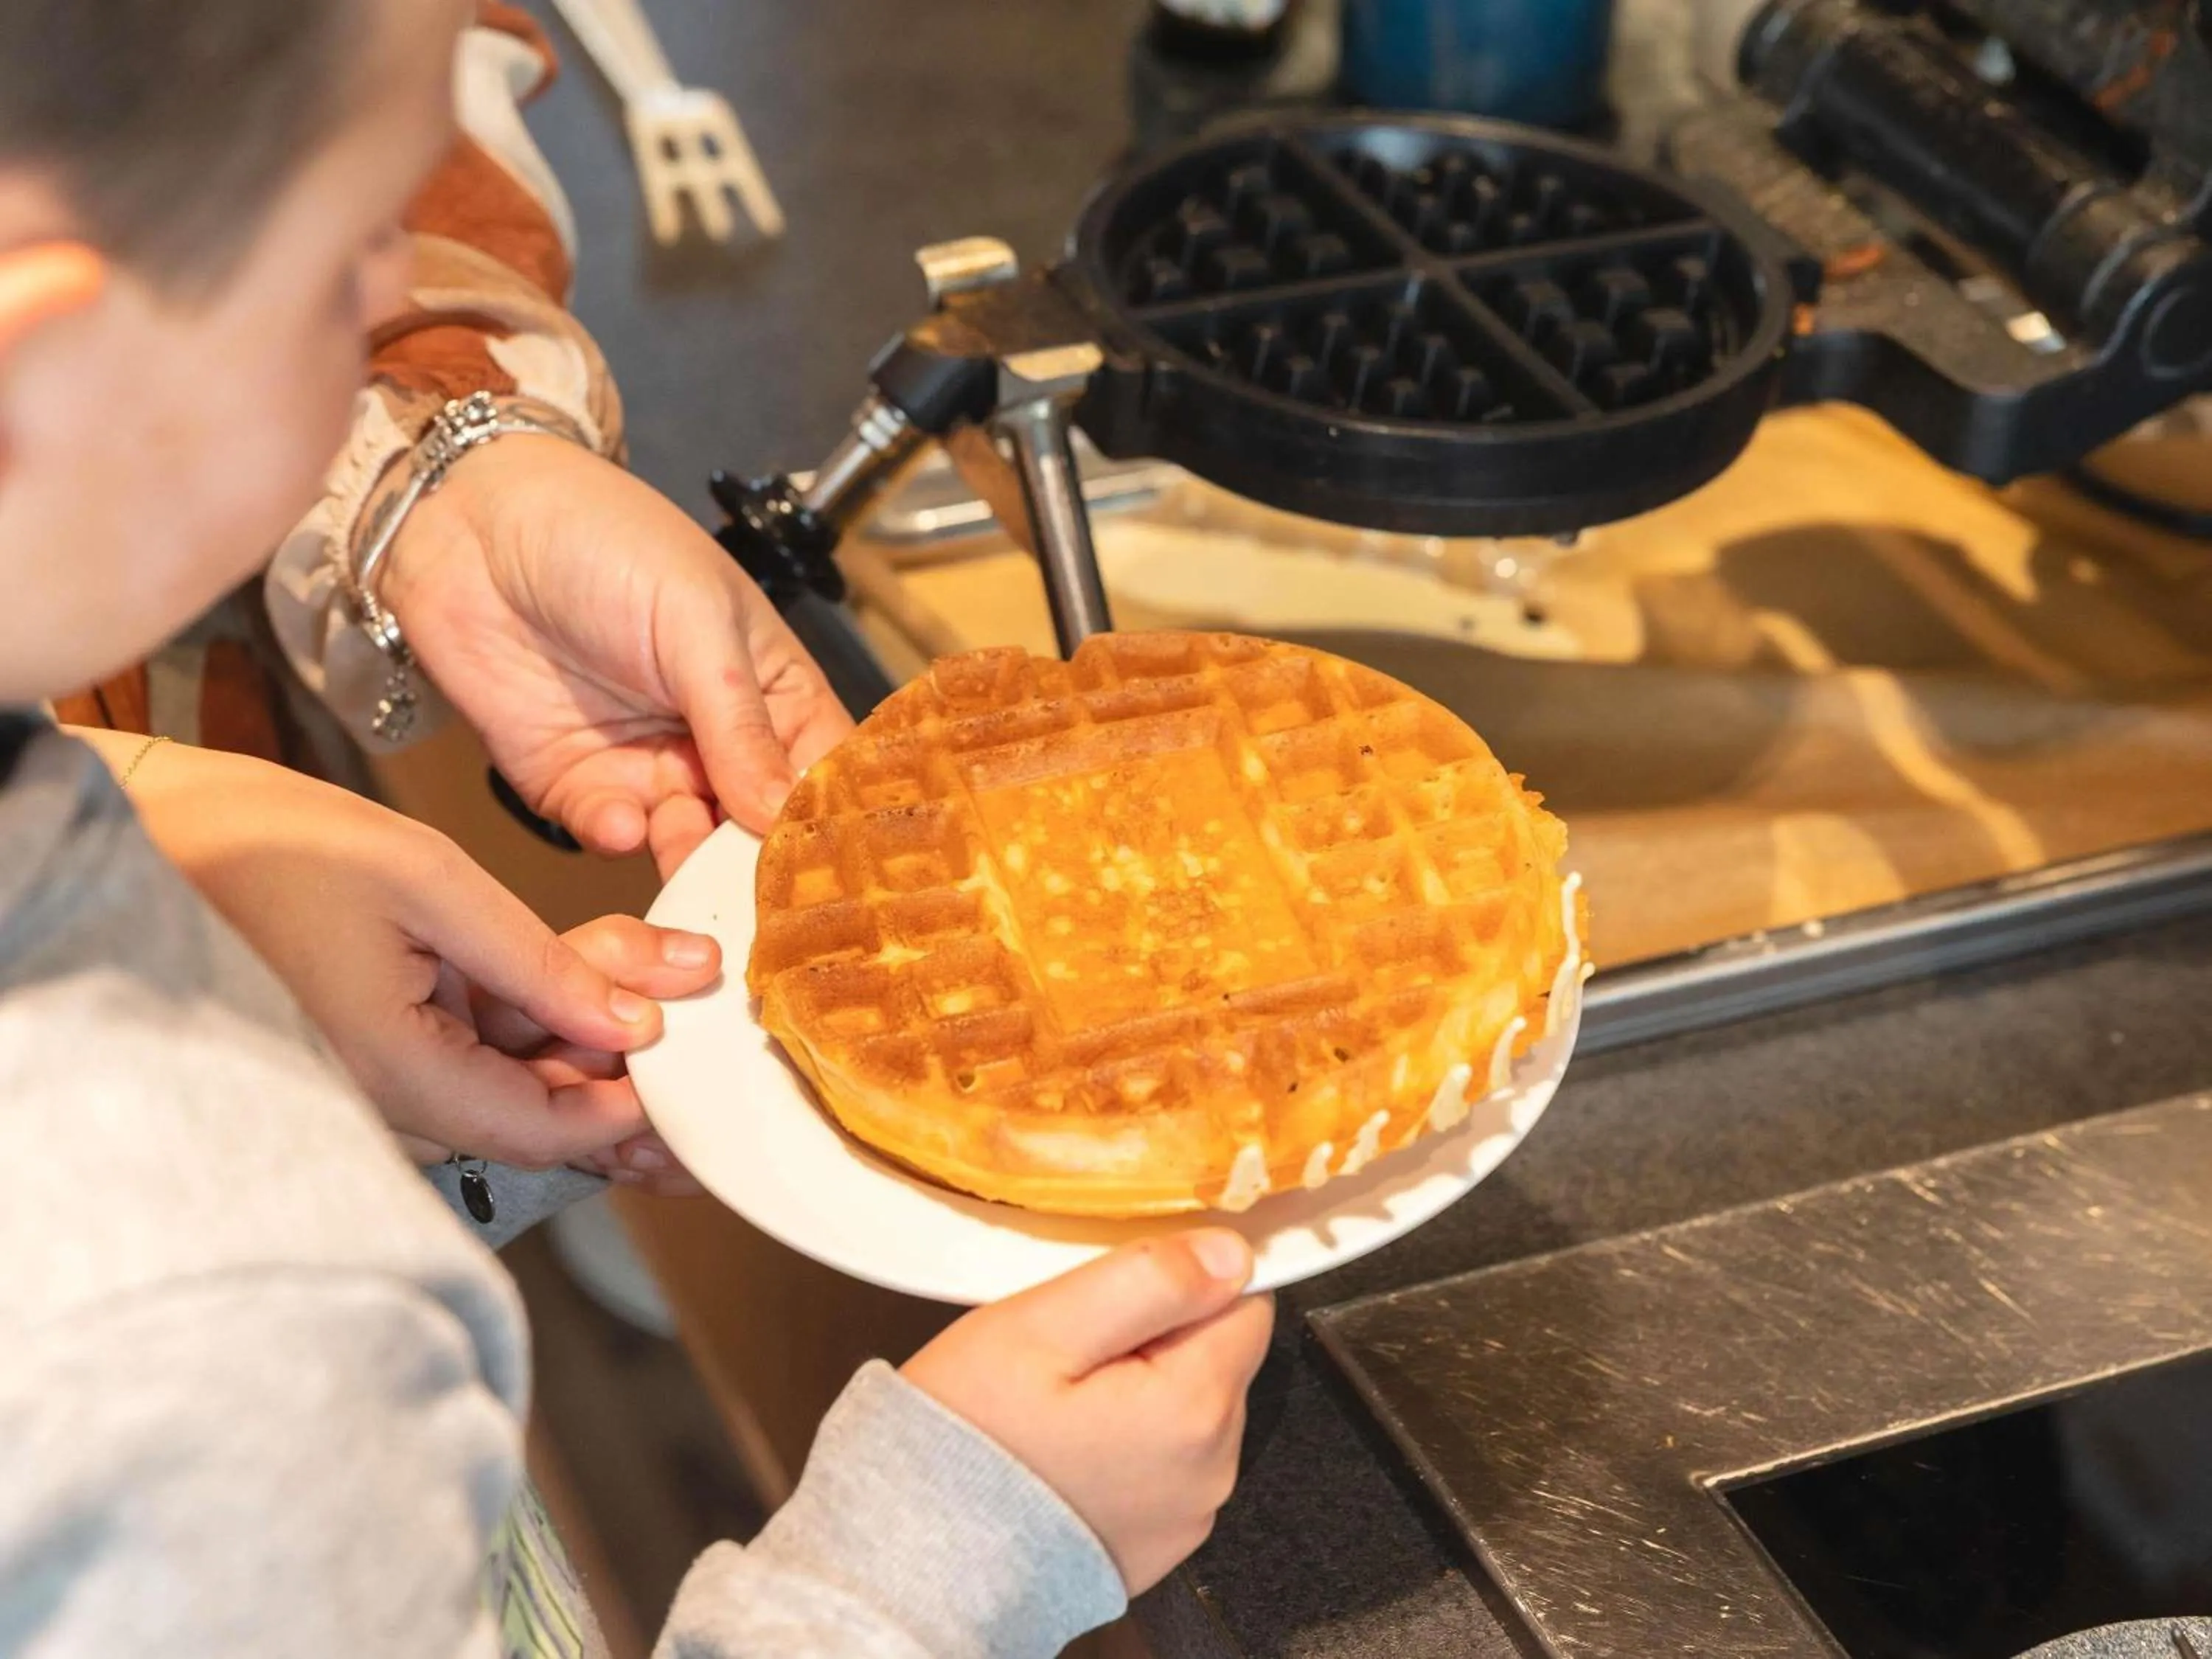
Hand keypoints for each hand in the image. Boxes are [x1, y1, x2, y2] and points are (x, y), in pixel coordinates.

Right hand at [90, 734, 714, 1188]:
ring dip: (598, 1004)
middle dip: (635, 1046)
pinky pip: (485, 1025)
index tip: (704, 1070)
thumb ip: (539, 963)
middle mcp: (397, 1089)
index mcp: (402, 1077)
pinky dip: (546, 989)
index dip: (636, 1105)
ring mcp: (392, 1059)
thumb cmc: (265, 849)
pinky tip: (610, 949)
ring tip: (677, 954)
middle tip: (709, 1000)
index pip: (548, 1127)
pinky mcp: (389, 1022)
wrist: (153, 831)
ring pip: (525, 1051)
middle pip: (547, 1093)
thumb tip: (635, 1025)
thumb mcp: (430, 886)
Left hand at [385, 435, 852, 874]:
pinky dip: (620, 836)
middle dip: (759, 864)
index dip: (829, 821)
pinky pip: (611, 834)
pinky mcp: (575, 785)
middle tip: (759, 897)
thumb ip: (737, 722)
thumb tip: (780, 812)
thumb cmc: (604, 538)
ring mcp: (647, 765)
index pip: (822, 773)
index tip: (834, 866)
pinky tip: (621, 817)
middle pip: (759, 827)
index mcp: (770, 689)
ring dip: (691, 861)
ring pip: (689, 846)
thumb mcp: (693, 620)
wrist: (469, 524)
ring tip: (687, 854)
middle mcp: (716, 739)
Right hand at [902, 1232, 1274, 1593]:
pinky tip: (1066, 1448)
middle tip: (1070, 1355)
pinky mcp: (1157, 1544)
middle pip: (1219, 1359)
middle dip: (1158, 1340)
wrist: (921, 1556)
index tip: (1113, 1300)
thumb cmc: (973, 1433)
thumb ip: (1149, 1281)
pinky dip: (1128, 1445)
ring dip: (1143, 1392)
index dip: (1182, 1285)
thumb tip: (1233, 1254)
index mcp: (1197, 1408)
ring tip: (1061, 1404)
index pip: (1244, 1305)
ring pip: (1192, 1411)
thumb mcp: (1044, 1326)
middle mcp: (1213, 1471)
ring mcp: (1188, 1516)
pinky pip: (1166, 1465)